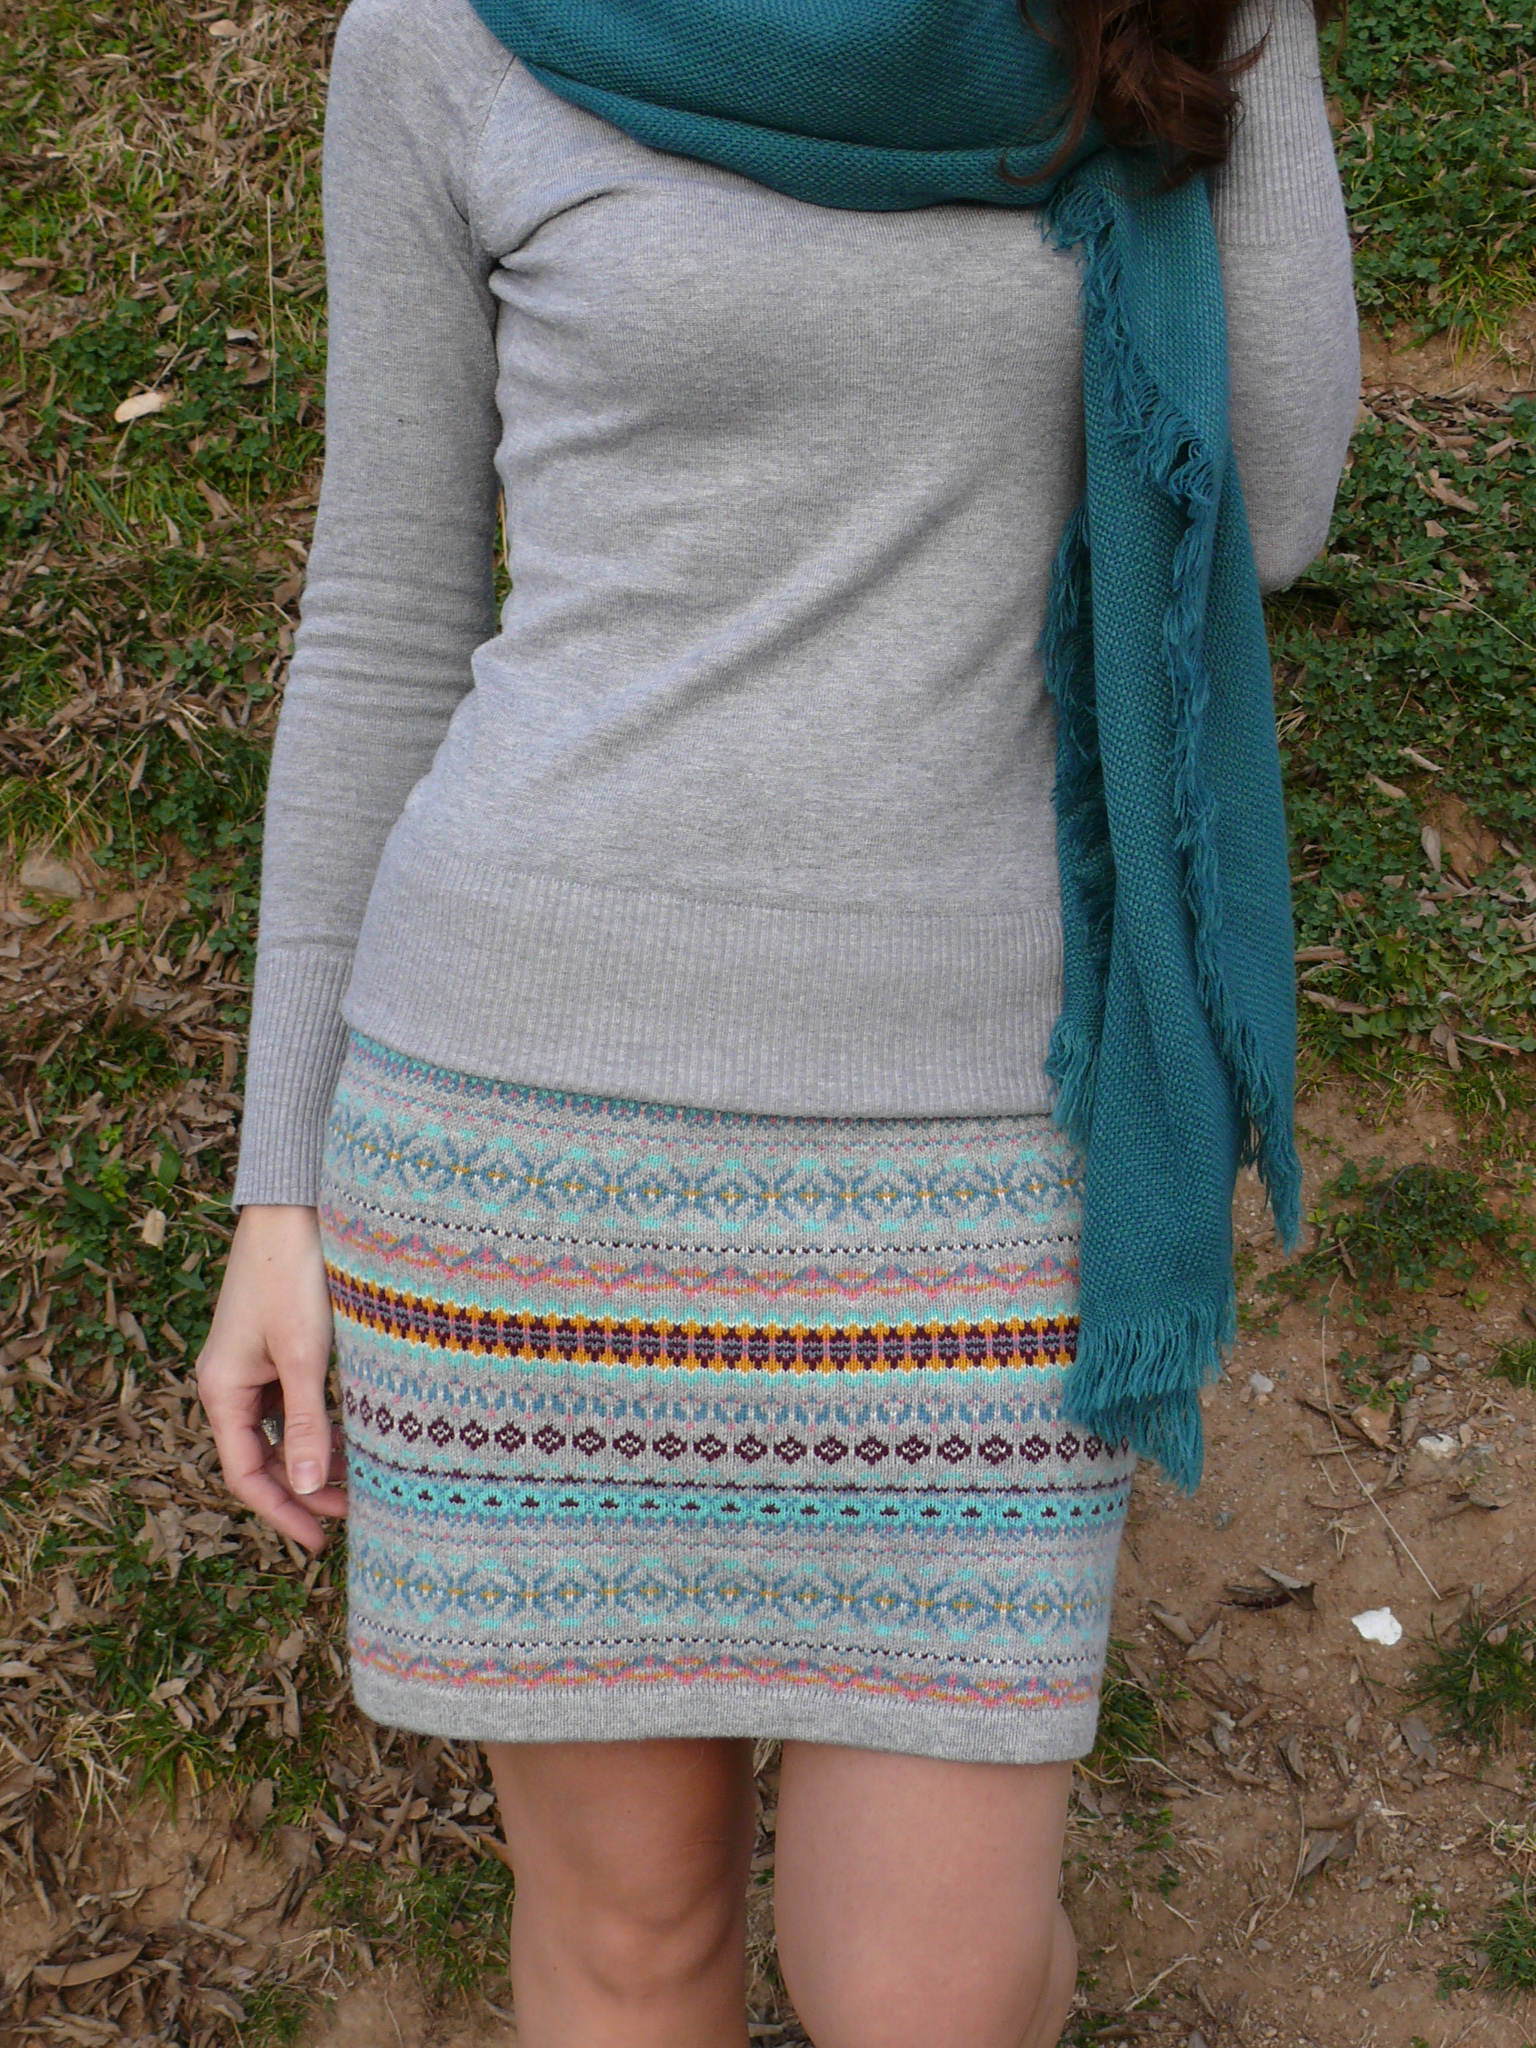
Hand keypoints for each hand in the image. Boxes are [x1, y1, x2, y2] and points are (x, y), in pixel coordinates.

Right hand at [197, 1204, 346, 1550]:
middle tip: (351, 1516)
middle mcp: (230, 1382)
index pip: (245, 1473)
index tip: (319, 1541)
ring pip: (281, 1430)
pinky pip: (292, 1402)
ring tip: (360, 1482)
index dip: (281, 1512)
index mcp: (222, 1389)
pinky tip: (353, 1435)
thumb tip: (310, 1488)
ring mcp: (253, 1364)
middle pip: (262, 1457)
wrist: (292, 1208)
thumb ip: (307, 1422)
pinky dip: (319, 1424)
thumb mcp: (304, 1355)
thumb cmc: (293, 1276)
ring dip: (314, 1458)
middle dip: (302, 1490)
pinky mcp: (276, 1346)